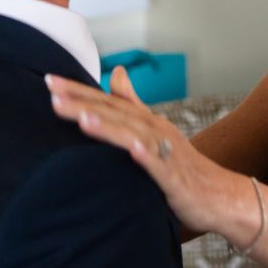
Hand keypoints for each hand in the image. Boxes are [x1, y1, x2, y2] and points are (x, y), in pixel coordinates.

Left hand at [46, 71, 260, 249]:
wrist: (218, 194)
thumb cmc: (182, 164)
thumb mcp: (154, 130)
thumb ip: (132, 103)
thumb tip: (115, 73)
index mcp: (144, 120)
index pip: (105, 102)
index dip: (78, 91)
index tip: (50, 81)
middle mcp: (153, 129)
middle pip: (113, 114)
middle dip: (82, 103)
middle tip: (52, 92)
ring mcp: (165, 151)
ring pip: (132, 135)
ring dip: (107, 126)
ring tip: (81, 119)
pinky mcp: (174, 177)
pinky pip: (160, 164)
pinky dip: (146, 154)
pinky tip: (132, 148)